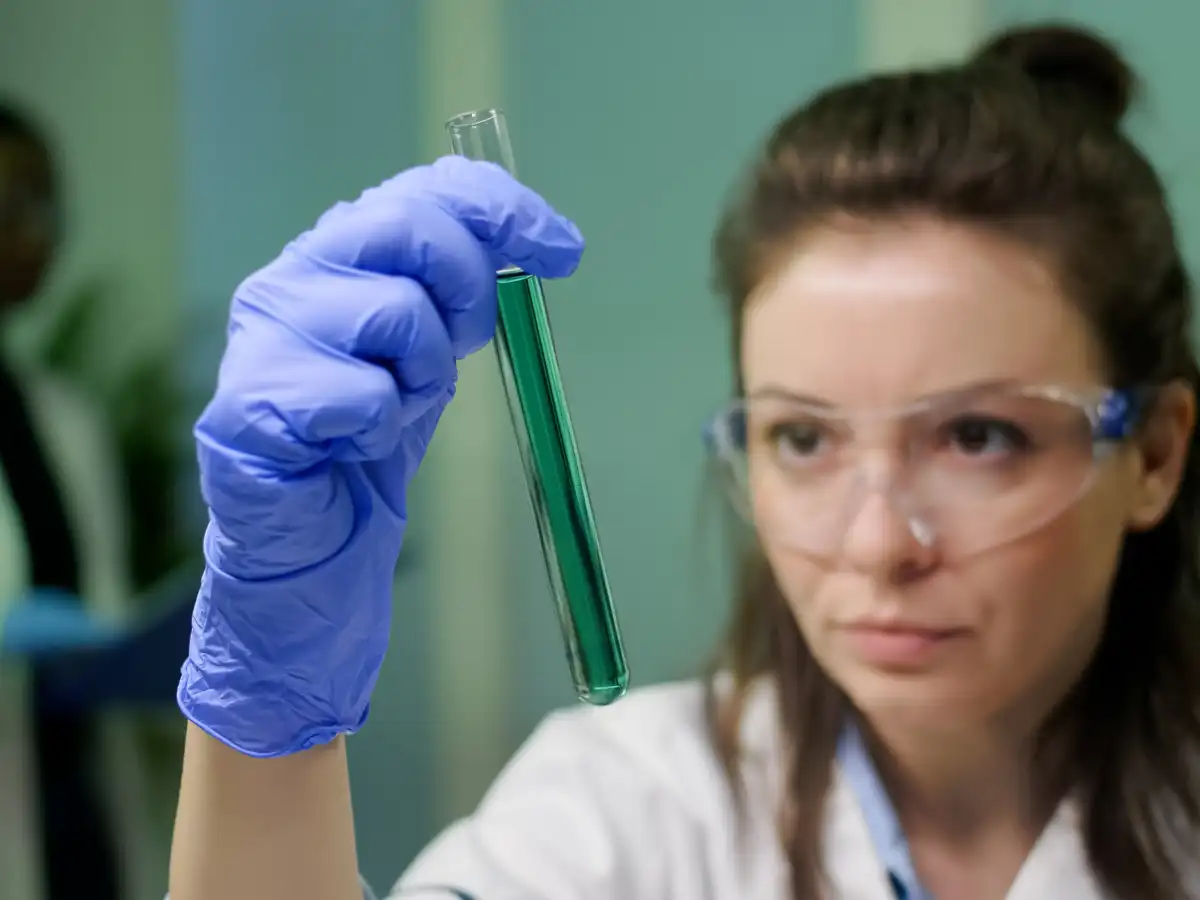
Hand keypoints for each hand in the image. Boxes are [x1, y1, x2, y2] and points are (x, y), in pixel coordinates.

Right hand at [179, 156, 584, 756]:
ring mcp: (262, 339)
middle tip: (465, 345)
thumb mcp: (431, 354)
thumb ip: (462, 291)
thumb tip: (548, 242)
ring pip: (392, 311)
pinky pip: (361, 394)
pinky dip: (380, 427)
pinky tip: (352, 448)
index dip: (502, 208)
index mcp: (335, 256)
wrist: (314, 551)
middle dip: (466, 288)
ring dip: (421, 375)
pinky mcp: (248, 406)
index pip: (424, 190)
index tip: (563, 249)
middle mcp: (289, 278)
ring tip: (393, 412)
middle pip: (406, 227)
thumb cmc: (370, 446)